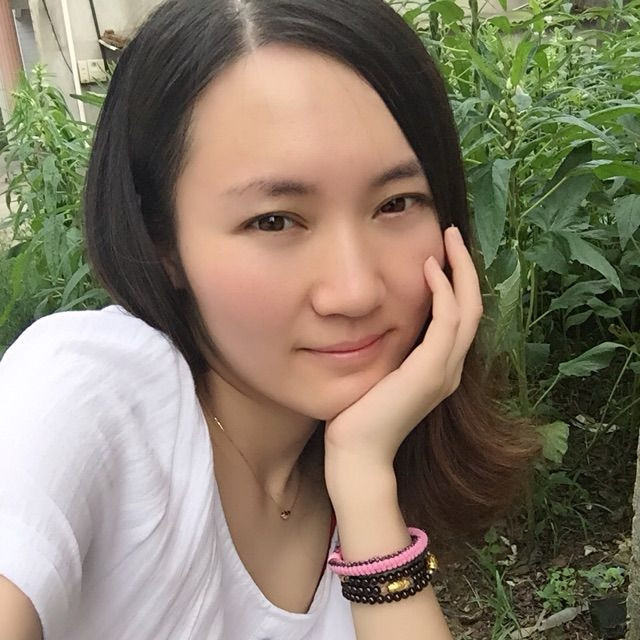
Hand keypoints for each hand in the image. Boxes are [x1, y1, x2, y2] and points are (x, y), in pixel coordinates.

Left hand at [323, 225, 483, 474]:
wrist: (358, 453)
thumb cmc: (361, 415)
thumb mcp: (381, 372)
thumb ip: (391, 349)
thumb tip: (378, 320)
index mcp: (440, 368)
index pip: (459, 316)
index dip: (457, 282)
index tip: (442, 252)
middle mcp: (450, 367)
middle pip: (473, 307)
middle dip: (466, 268)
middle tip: (452, 234)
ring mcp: (444, 370)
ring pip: (467, 309)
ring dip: (460, 271)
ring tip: (448, 240)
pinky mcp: (430, 371)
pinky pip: (446, 322)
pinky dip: (443, 292)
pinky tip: (430, 268)